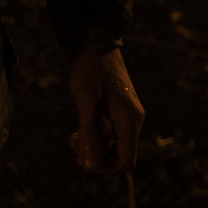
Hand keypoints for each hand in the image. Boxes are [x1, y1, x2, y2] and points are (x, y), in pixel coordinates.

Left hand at [67, 48, 142, 173]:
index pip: (125, 161)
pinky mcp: (118, 110)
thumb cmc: (90, 68)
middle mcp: (133, 120)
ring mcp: (126, 115)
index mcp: (130, 120)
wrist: (95, 40)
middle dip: (96, 156)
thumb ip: (90, 134)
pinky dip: (96, 135)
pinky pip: (110, 133)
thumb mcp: (86, 101)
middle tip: (75, 142)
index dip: (104, 167)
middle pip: (119, 156)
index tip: (82, 158)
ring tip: (74, 135)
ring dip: (94, 146)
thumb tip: (91, 165)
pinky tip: (80, 127)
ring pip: (113, 145)